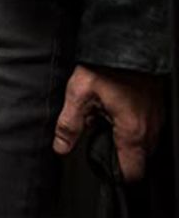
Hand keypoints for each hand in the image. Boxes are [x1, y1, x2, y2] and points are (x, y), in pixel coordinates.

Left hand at [52, 64, 165, 181]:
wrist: (126, 44)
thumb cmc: (106, 66)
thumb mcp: (78, 93)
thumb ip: (69, 124)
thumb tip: (60, 146)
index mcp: (132, 131)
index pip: (131, 172)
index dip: (114, 173)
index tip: (99, 163)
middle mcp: (150, 130)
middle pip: (136, 159)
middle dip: (115, 151)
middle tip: (96, 130)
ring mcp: (156, 120)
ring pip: (141, 144)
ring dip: (122, 138)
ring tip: (103, 116)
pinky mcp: (156, 110)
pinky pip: (146, 129)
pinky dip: (130, 125)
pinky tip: (115, 108)